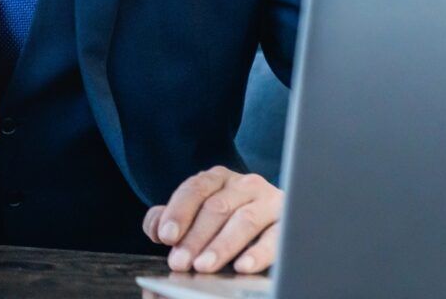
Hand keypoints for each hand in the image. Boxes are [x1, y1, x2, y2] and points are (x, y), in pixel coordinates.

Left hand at [143, 166, 282, 274]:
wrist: (273, 224)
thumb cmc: (226, 221)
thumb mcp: (196, 215)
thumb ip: (169, 218)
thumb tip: (156, 229)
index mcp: (218, 178)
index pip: (195, 190)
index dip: (179, 212)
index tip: (165, 236)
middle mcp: (245, 184)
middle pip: (217, 207)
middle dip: (195, 237)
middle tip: (179, 262)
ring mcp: (269, 201)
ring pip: (244, 220)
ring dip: (221, 246)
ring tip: (203, 266)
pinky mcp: (289, 222)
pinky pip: (276, 237)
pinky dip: (258, 253)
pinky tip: (242, 266)